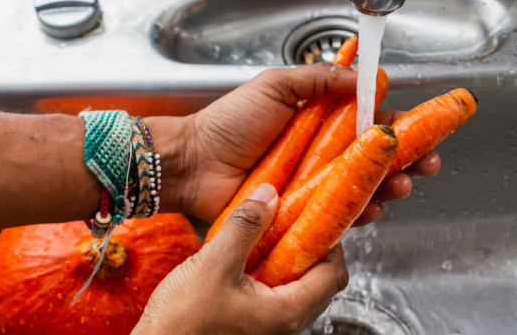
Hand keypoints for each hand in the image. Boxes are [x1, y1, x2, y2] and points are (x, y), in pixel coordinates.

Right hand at [132, 184, 347, 334]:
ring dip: (283, 260)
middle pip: (318, 281)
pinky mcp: (250, 328)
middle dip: (306, 248)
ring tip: (264, 235)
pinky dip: (266, 274)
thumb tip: (269, 195)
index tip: (314, 218)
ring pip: (293, 288)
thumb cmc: (181, 324)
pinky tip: (243, 258)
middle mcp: (285, 325)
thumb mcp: (214, 264)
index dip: (330, 242)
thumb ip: (245, 227)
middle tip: (289, 221)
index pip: (335, 274)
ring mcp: (268, 329)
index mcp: (288, 312)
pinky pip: (272, 297)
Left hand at [150, 63, 440, 222]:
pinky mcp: (303, 212)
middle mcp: (321, 153)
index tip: (424, 128)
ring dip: (390, 188)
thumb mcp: (276, 85)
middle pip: (375, 158)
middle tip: (427, 163)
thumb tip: (362, 75)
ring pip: (363, 188)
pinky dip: (360, 214)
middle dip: (407, 161)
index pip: (369, 122)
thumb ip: (319, 78)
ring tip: (402, 185)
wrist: (194, 163)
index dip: (398, 126)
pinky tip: (373, 209)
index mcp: (320, 120)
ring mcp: (314, 185)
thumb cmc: (228, 123)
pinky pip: (339, 216)